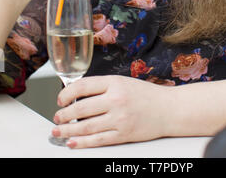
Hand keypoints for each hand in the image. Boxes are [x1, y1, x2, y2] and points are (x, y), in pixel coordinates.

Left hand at [52, 75, 174, 147]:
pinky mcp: (123, 134)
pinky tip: (73, 143)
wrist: (168, 109)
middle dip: (64, 114)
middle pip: (81, 108)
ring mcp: (120, 118)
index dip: (67, 93)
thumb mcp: (123, 82)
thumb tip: (78, 95)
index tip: (60, 99)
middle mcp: (116, 99)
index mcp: (115, 82)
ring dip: (68, 130)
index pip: (83, 86)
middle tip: (57, 117)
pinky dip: (82, 143)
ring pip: (86, 126)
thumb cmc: (146, 95)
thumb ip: (103, 87)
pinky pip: (98, 140)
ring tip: (58, 130)